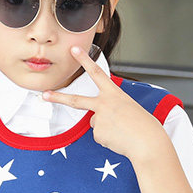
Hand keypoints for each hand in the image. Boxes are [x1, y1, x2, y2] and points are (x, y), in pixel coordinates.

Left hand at [42, 46, 166, 163]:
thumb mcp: (128, 108)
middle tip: (44, 95)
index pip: (97, 72)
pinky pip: (99, 135)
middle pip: (76, 100)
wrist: (148, 142)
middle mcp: (104, 104)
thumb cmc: (143, 125)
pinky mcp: (97, 133)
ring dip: (107, 128)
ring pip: (95, 123)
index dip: (85, 60)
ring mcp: (99, 119)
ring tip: (122, 131)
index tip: (74, 50)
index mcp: (114, 94)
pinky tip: (118, 138)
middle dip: (58, 97)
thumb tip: (95, 120)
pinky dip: (108, 138)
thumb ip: (109, 108)